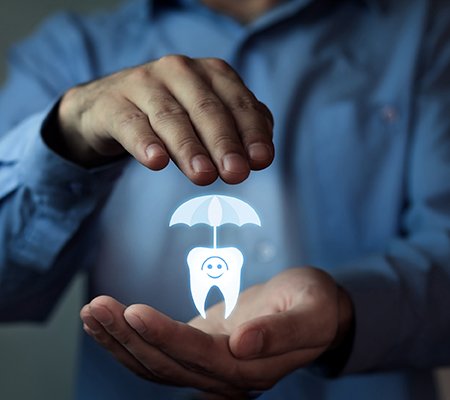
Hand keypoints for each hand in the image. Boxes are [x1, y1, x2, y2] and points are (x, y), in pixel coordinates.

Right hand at [53, 56, 273, 184]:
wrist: (110, 105)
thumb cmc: (171, 113)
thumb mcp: (207, 116)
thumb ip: (238, 128)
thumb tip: (261, 154)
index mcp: (211, 73)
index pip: (239, 104)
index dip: (252, 132)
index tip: (261, 161)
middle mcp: (179, 71)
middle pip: (207, 109)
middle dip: (224, 143)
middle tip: (236, 173)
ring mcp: (143, 84)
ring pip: (171, 117)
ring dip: (189, 148)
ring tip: (203, 175)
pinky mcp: (113, 103)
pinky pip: (131, 123)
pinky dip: (145, 142)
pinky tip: (155, 161)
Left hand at [80, 268, 352, 397]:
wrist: (313, 311)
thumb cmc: (315, 305)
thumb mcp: (311, 311)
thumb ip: (281, 332)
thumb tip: (244, 344)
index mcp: (250, 372)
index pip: (198, 357)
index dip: (164, 338)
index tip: (133, 312)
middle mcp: (224, 378)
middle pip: (166, 365)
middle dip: (127, 337)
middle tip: (97, 306)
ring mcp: (208, 369)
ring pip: (154, 364)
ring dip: (119, 341)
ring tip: (91, 312)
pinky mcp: (199, 351)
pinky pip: (158, 353)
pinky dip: (129, 340)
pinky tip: (108, 322)